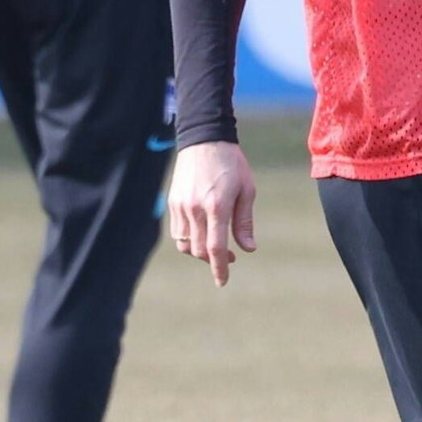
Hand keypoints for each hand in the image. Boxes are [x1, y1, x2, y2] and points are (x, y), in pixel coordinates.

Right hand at [167, 140, 257, 286]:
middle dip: (213, 261)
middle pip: (198, 250)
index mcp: (216, 207)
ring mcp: (180, 206)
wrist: (205, 140)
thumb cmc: (232, 164)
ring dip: (199, 252)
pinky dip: (188, 239)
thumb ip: (244, 222)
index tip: (223, 281)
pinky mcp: (172, 202)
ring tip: (215, 247)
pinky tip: (202, 234)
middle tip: (230, 259)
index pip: (215, 248)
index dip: (220, 268)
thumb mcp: (247, 191)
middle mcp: (194, 209)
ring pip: (184, 244)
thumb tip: (248, 248)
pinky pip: (177, 231)